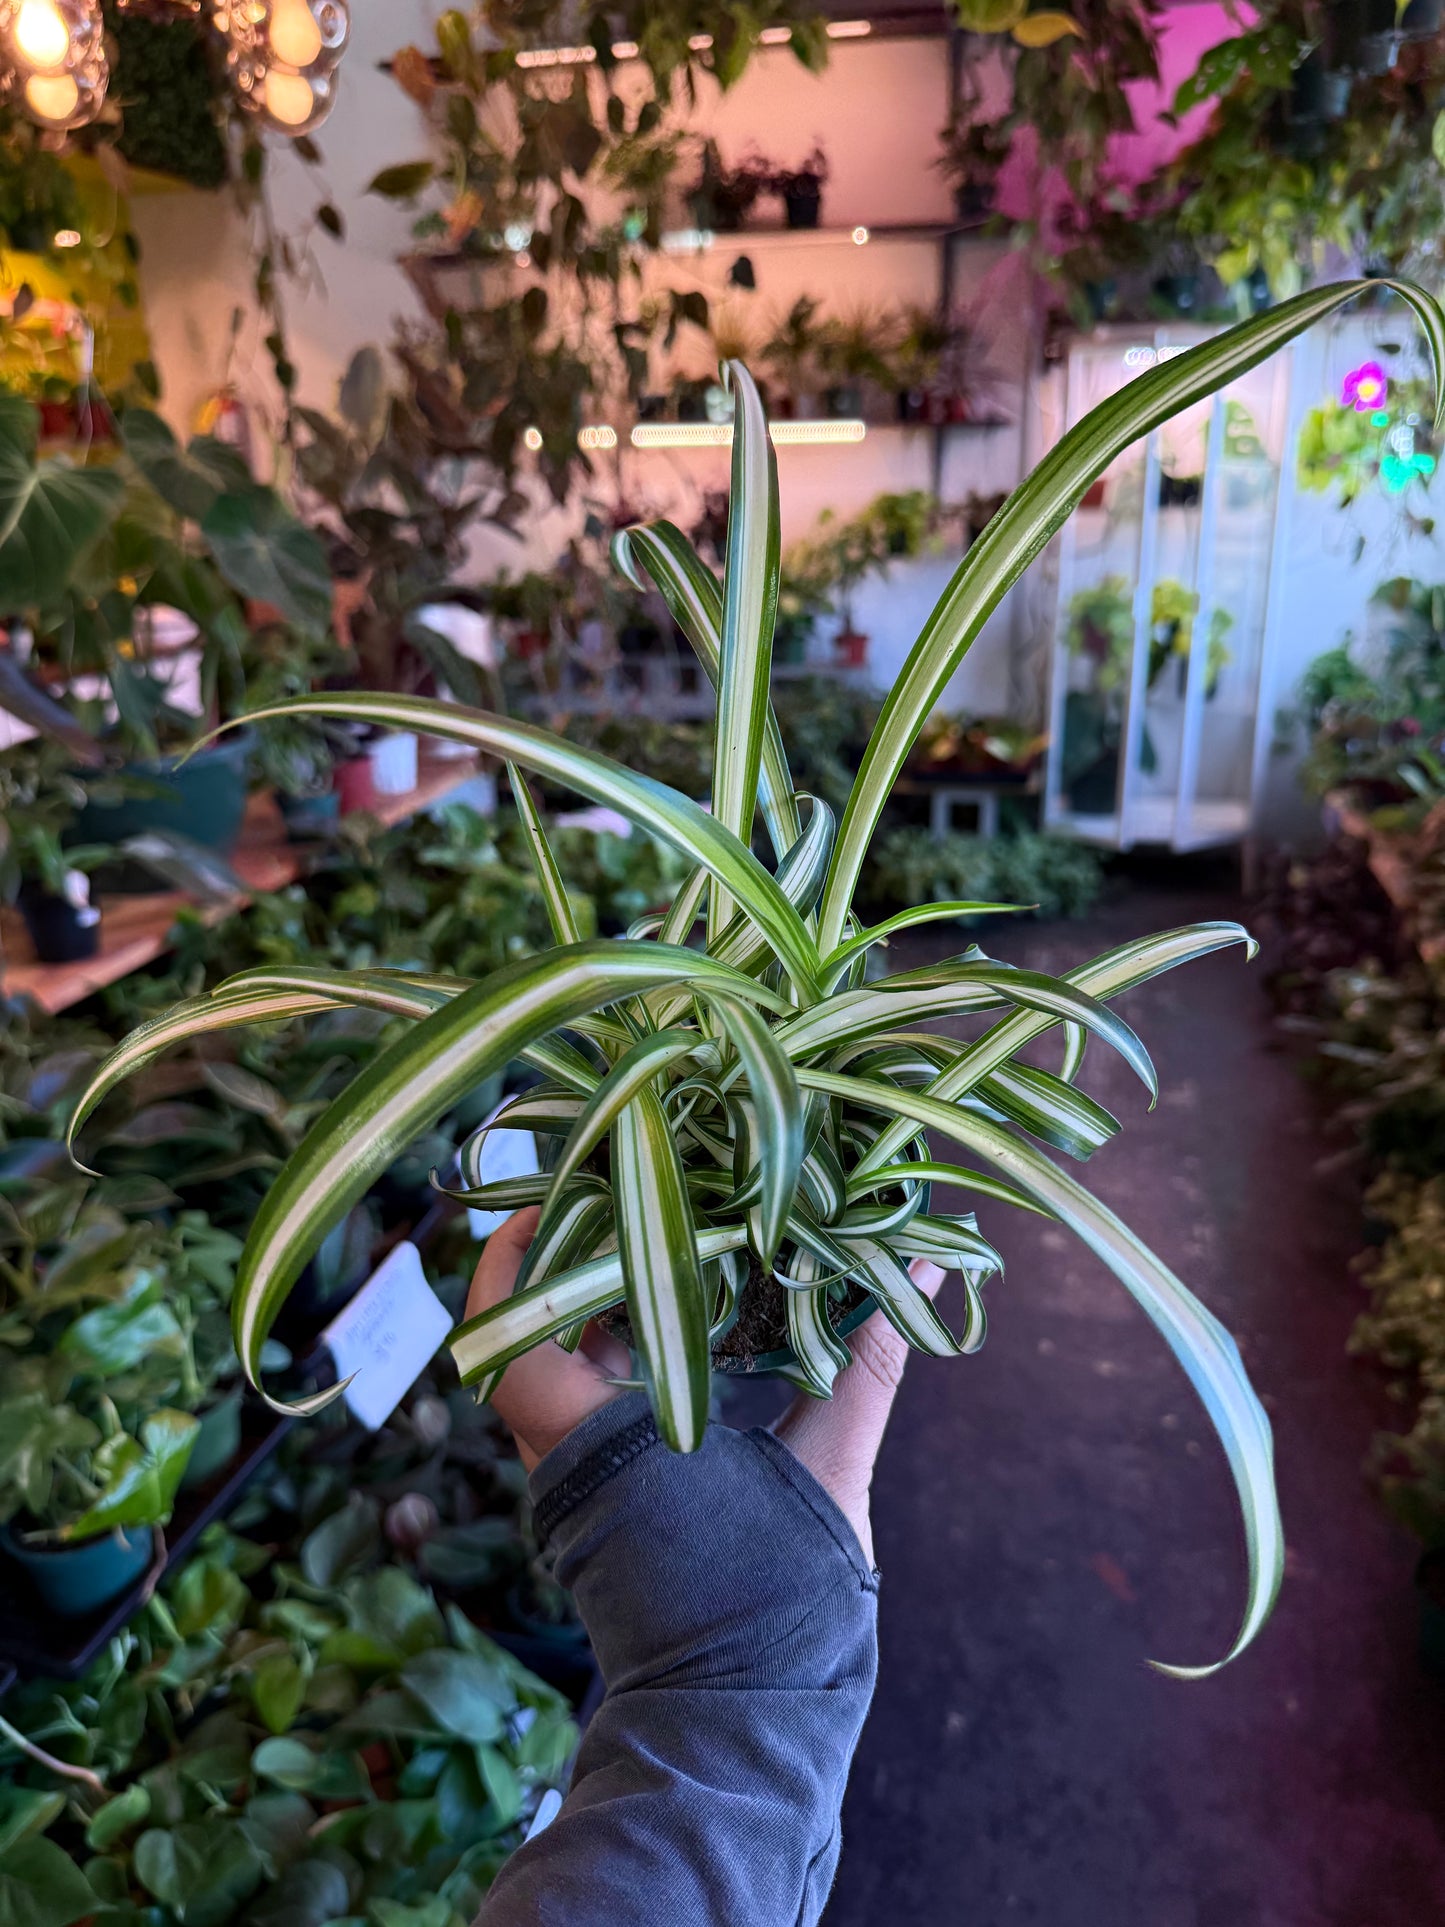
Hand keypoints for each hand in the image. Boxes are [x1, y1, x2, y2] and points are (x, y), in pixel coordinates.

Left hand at [466, 1211, 944, 1560]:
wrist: (745, 1730)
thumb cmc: (780, 1607)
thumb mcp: (830, 1472)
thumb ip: (868, 1364)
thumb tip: (931, 1260)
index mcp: (597, 1443)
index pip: (513, 1327)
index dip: (524, 1252)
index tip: (574, 1190)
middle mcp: (563, 1463)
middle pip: (528, 1333)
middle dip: (569, 1259)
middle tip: (631, 1191)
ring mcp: (574, 1491)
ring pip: (552, 1370)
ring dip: (592, 1304)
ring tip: (661, 1237)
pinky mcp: (598, 1510)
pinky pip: (582, 1409)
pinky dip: (617, 1355)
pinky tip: (682, 1318)